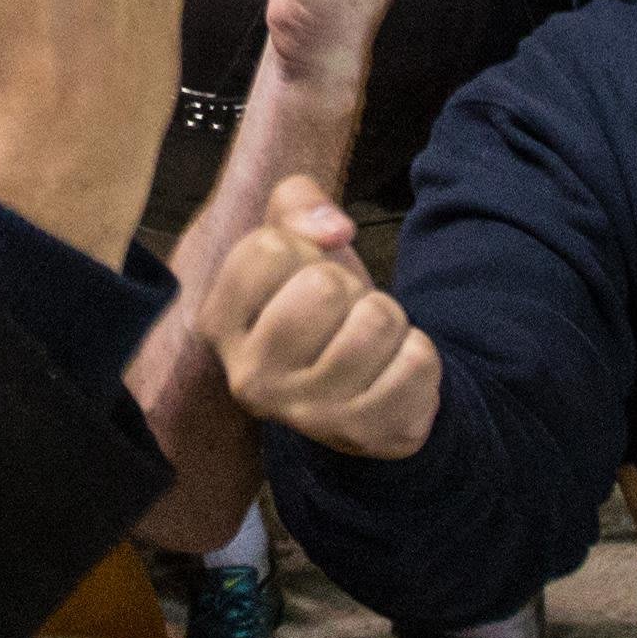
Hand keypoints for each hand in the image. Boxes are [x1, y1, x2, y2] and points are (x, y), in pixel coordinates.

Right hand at [198, 177, 439, 457]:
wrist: (360, 386)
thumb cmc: (317, 305)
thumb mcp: (294, 243)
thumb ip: (297, 203)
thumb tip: (334, 230)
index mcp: (219, 325)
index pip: (268, 249)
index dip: (300, 248)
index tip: (298, 278)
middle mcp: (250, 379)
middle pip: (324, 286)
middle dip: (348, 285)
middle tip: (340, 313)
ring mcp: (307, 414)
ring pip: (375, 319)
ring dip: (387, 317)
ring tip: (368, 339)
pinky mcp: (364, 434)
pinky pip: (416, 360)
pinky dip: (416, 351)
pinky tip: (390, 370)